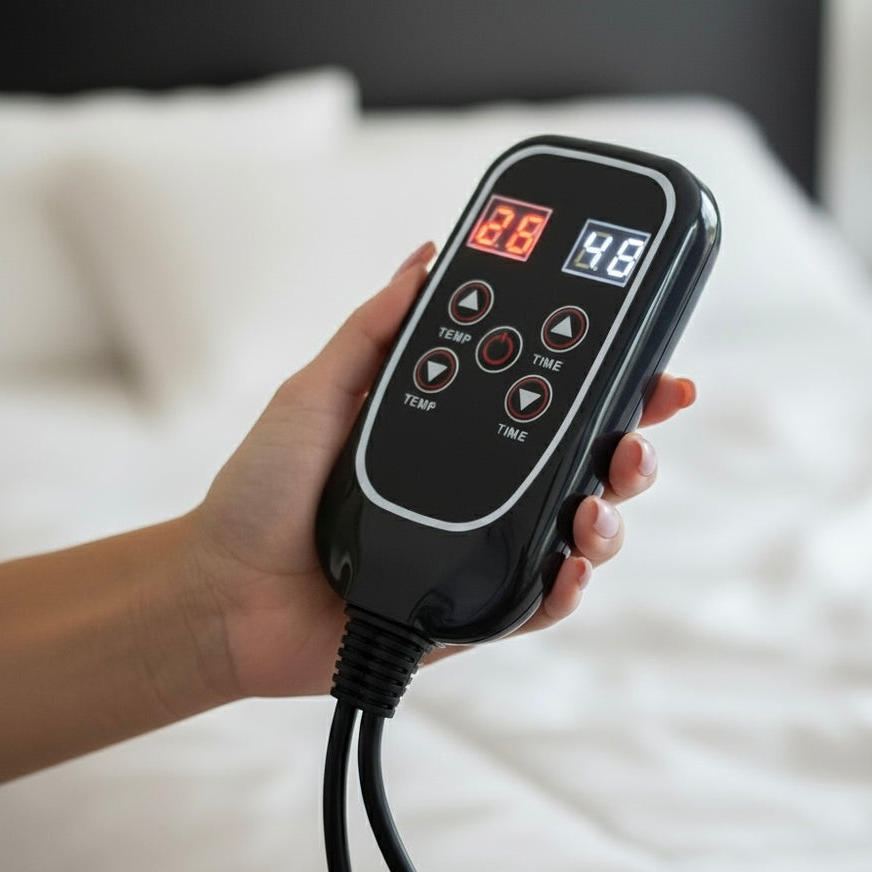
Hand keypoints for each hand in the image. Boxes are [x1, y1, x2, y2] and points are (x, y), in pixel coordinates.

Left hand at [189, 243, 695, 699]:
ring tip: (594, 506)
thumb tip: (427, 258)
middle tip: (637, 440)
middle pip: (581, 469)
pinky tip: (569, 569)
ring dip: (608, 518)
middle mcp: (478, 490)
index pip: (547, 403)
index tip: (648, 365)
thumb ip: (374, 330)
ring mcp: (478, 551)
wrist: (223, 591)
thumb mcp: (316, 392)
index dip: (606, 386)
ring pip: (575, 535)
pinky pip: (534, 604)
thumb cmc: (261, 492)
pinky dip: (565, 590)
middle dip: (629, 450)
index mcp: (455, 435)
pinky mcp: (468, 612)